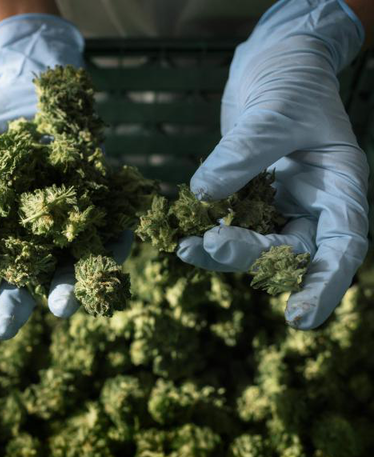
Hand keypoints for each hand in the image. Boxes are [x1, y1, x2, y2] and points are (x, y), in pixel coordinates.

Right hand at [0, 14, 96, 339]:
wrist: (27, 91)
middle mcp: (30, 242)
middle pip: (22, 284)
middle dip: (13, 308)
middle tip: (3, 329)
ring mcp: (66, 228)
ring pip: (67, 269)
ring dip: (65, 291)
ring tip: (59, 307)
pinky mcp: (99, 208)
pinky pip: (111, 234)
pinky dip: (113, 250)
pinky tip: (109, 266)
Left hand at [177, 0, 368, 328]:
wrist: (275, 66)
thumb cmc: (293, 83)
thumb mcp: (274, 112)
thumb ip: (241, 155)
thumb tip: (201, 197)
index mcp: (341, 189)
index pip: (342, 249)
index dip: (323, 286)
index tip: (298, 319)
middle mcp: (313, 208)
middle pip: (288, 253)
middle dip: (248, 257)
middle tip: (207, 247)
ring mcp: (279, 207)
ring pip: (254, 246)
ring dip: (222, 251)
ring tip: (186, 248)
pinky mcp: (249, 200)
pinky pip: (230, 225)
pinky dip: (208, 230)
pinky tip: (183, 232)